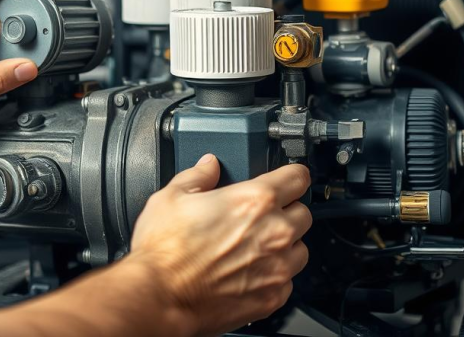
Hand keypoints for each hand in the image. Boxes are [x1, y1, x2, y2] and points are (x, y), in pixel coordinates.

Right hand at [129, 155, 312, 336]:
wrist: (158, 298)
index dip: (292, 175)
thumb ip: (198, 176)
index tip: (287, 180)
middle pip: (304, 214)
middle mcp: (274, 233)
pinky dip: (275, 276)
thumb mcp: (172, 197)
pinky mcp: (271, 298)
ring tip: (257, 248)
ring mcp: (276, 268)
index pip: (298, 177)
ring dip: (286, 246)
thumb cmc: (164, 253)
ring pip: (301, 250)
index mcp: (255, 201)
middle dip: (288, 212)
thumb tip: (208, 166)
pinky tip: (251, 273)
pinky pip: (288, 282)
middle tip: (262, 217)